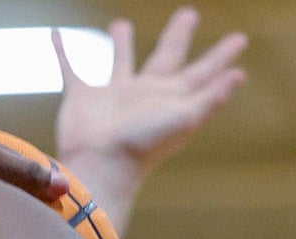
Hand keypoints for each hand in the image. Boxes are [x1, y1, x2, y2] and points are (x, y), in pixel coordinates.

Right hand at [52, 7, 246, 235]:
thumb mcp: (184, 120)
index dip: (222, 56)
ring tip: (120, 24)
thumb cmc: (142, 147)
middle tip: (189, 13)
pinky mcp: (82, 97)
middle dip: (178, 35)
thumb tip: (238, 75)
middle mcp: (144, 94)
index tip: (240, 39)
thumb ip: (209, 98)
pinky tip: (56, 34)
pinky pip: (71, 67)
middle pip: (167, 56)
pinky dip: (62, 51)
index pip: (202, 71)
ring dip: (122, 43)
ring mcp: (113, 95)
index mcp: (171, 99)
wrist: (99, 167)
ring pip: (120, 60)